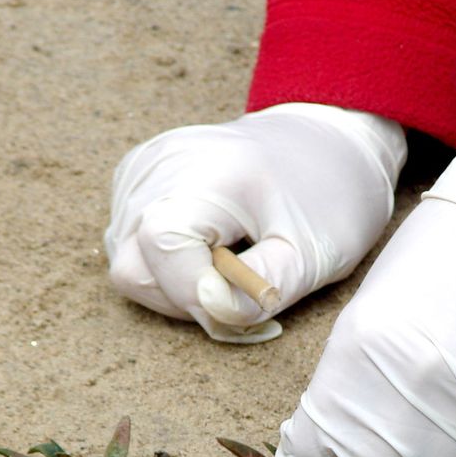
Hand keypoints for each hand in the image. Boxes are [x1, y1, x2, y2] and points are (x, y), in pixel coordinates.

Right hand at [104, 103, 406, 342]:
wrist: (325, 144)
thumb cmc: (327, 200)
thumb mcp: (313, 254)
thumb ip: (260, 290)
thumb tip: (212, 312)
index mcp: (209, 171)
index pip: (161, 248)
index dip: (193, 294)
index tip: (241, 305)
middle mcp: (161, 163)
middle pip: (133, 266)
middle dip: (185, 297)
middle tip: (240, 287)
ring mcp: (142, 167)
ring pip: (128, 262)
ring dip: (177, 284)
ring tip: (230, 264)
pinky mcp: (135, 176)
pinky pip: (130, 244)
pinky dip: (167, 264)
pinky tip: (211, 245)